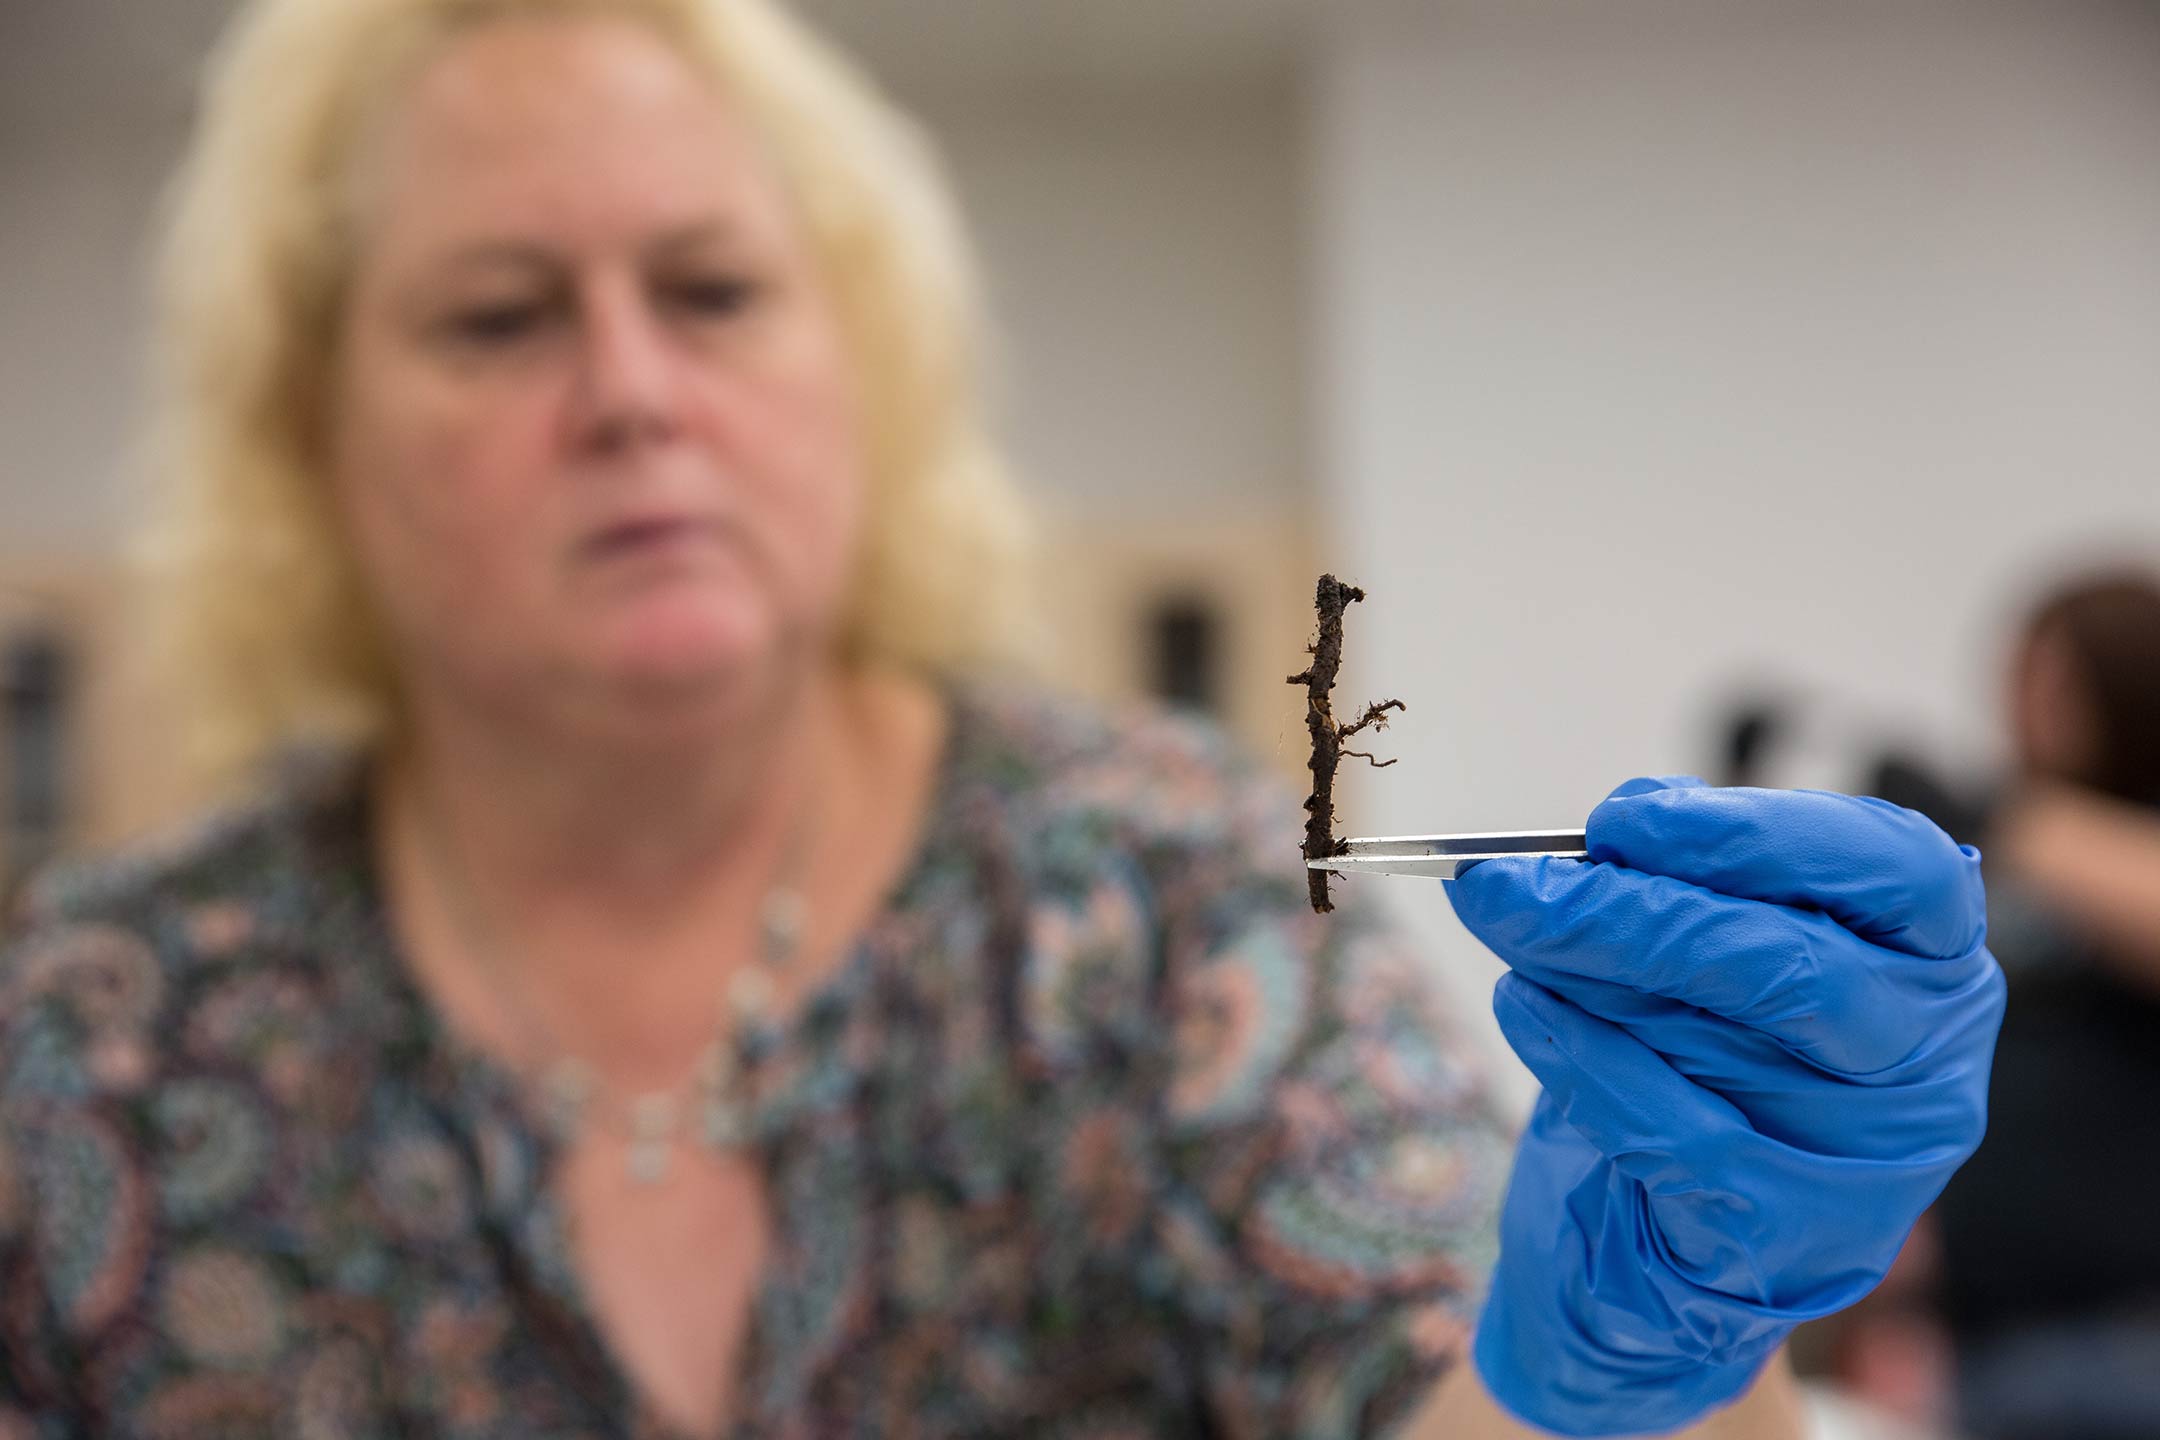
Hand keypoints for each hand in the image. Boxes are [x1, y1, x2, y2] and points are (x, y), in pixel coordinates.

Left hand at [1445, 779, 2004, 1437]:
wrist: (1660, 1245)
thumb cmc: (1696, 1071)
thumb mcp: (1710, 962)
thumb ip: (1693, 892)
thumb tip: (1614, 831)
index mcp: (1932, 965)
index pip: (1903, 871)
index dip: (1764, 834)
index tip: (1626, 818)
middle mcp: (1923, 1062)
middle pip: (1796, 966)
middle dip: (1633, 911)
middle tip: (1509, 880)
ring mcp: (1866, 1160)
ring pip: (1726, 1041)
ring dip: (1589, 969)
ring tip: (1507, 922)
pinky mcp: (1783, 1236)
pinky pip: (1673, 1132)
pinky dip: (1581, 1057)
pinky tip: (1520, 1006)